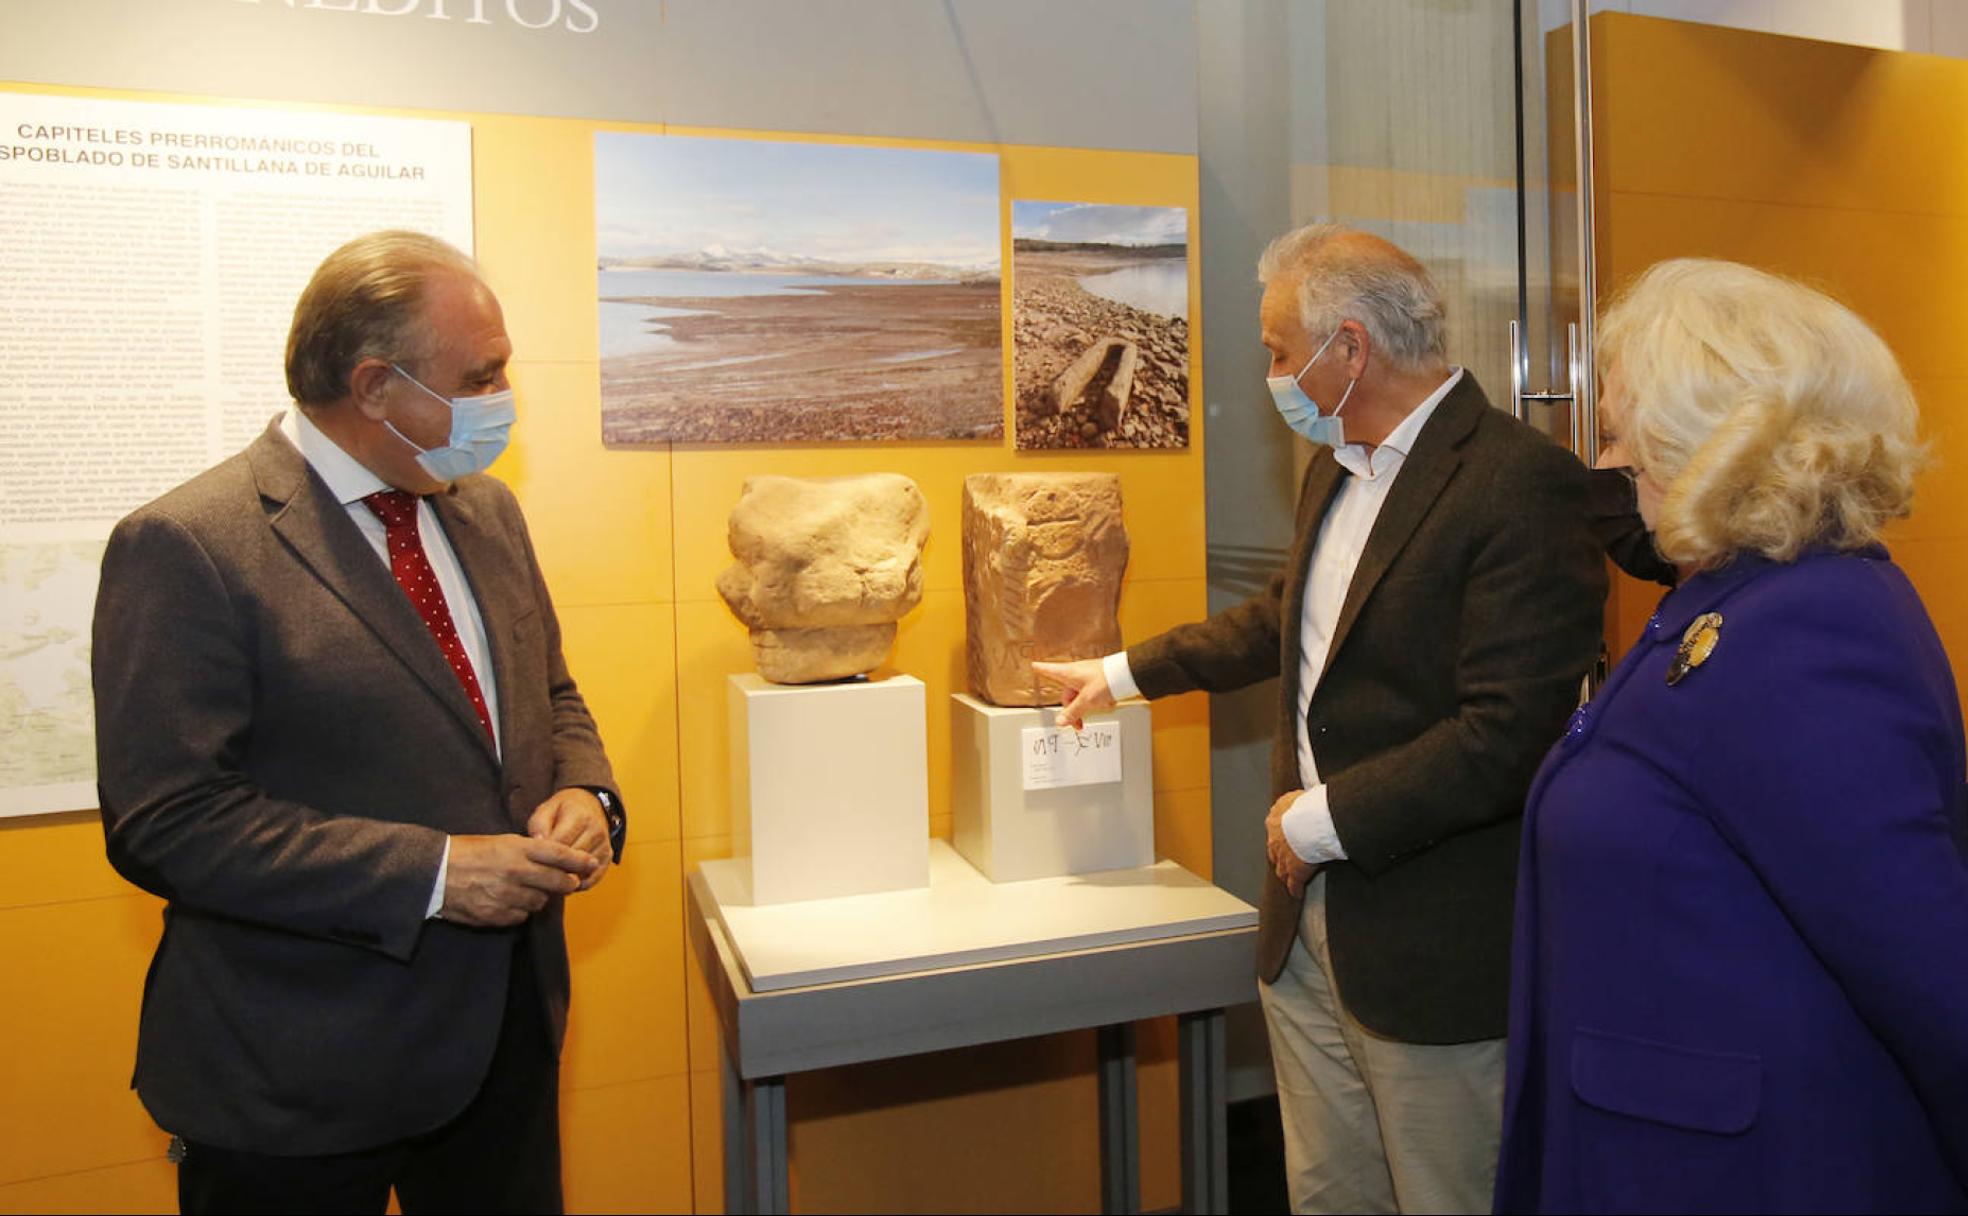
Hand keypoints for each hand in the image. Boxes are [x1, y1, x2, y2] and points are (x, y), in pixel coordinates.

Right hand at [442, 833, 596, 926]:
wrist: (434, 874)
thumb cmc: (467, 853)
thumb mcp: (499, 841)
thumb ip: (527, 850)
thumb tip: (554, 858)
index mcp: (517, 849)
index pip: (559, 854)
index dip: (579, 861)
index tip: (591, 864)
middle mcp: (516, 872)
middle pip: (558, 881)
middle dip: (567, 883)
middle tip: (569, 882)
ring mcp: (507, 895)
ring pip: (540, 902)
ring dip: (540, 897)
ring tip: (527, 890)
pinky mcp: (496, 915)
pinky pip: (521, 916)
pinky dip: (520, 911)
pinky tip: (509, 901)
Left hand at [528, 787, 612, 891]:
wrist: (590, 807)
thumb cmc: (563, 811)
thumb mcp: (547, 809)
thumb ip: (539, 824)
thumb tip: (538, 841)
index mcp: (581, 817)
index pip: (561, 846)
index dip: (543, 857)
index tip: (532, 860)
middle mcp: (597, 831)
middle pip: (572, 861)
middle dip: (553, 870)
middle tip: (537, 873)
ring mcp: (604, 845)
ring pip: (581, 872)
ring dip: (564, 878)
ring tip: (549, 876)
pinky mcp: (608, 858)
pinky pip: (591, 880)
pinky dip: (576, 884)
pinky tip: (564, 879)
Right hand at [1031, 659, 1113, 729]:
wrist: (1126, 674)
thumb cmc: (1105, 680)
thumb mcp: (1086, 701)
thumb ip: (1072, 713)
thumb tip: (1060, 721)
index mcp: (1068, 673)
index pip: (1049, 670)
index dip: (1040, 669)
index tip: (1034, 666)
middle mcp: (1076, 672)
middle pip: (1067, 693)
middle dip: (1072, 709)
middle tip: (1077, 725)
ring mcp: (1087, 676)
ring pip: (1080, 696)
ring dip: (1087, 706)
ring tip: (1098, 708)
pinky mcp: (1098, 679)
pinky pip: (1091, 694)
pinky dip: (1097, 701)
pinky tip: (1106, 702)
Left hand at [1265, 791, 1316, 897]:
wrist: (1310, 820)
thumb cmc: (1308, 805)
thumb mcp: (1298, 796)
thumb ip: (1296, 800)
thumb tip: (1301, 798)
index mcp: (1275, 819)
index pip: (1275, 829)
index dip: (1281, 834)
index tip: (1286, 836)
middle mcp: (1274, 839)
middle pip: (1274, 851)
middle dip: (1278, 855)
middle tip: (1285, 858)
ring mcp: (1283, 858)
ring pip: (1280, 869)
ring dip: (1284, 873)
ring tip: (1288, 878)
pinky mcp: (1295, 872)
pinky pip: (1294, 884)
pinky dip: (1295, 890)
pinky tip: (1297, 894)